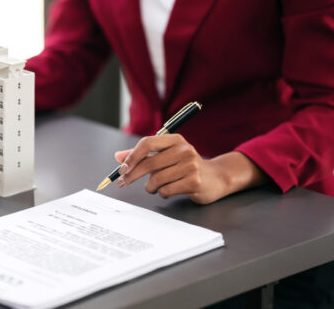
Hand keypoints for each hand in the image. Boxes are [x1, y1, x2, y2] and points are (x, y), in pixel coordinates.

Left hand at [114, 134, 266, 203]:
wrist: (215, 178)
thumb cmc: (184, 167)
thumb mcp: (165, 156)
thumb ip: (141, 156)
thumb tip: (118, 156)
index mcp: (175, 140)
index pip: (148, 143)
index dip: (132, 156)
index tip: (122, 168)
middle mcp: (184, 149)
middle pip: (149, 163)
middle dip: (132, 175)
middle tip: (122, 182)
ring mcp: (191, 165)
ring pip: (156, 179)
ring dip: (150, 187)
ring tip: (155, 187)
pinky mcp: (194, 181)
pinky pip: (166, 190)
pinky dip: (162, 193)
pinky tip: (169, 190)